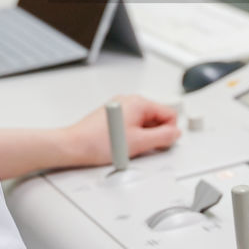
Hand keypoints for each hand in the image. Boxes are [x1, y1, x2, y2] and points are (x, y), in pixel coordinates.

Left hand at [64, 95, 180, 166]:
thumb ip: (163, 137)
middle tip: (142, 147)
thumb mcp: (139, 143)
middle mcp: (129, 101)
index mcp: (139, 102)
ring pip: (144, 122)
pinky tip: (121, 145)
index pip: (169, 113)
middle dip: (154, 134)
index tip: (161, 143)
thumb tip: (175, 133)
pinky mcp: (113, 117)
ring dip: (142, 136)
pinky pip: (132, 125)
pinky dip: (132, 136)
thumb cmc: (98, 142)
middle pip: (157, 117)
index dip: (169, 131)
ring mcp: (120, 108)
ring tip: (128, 146)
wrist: (73, 147)